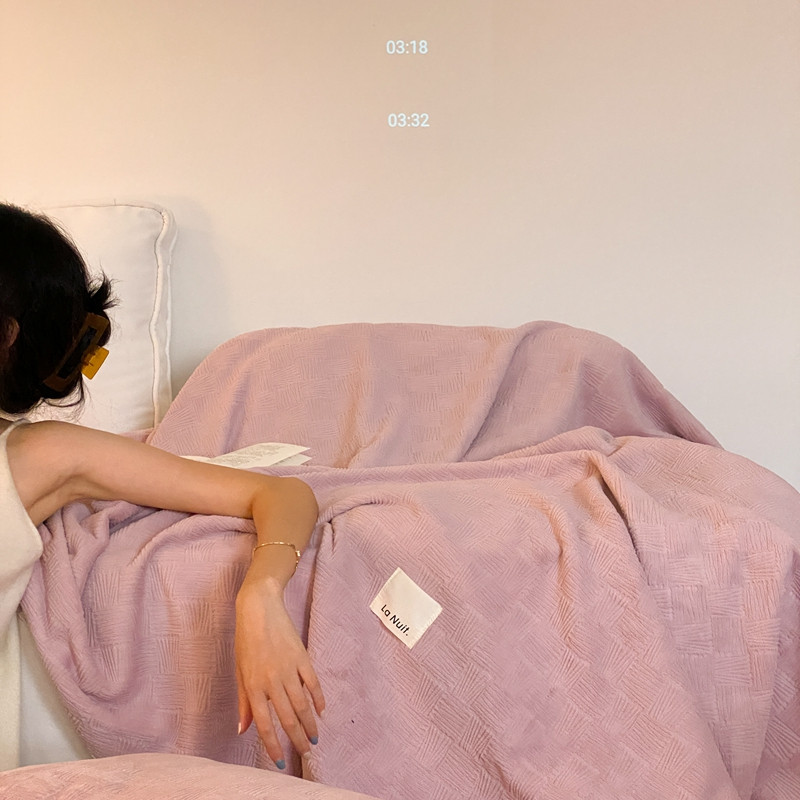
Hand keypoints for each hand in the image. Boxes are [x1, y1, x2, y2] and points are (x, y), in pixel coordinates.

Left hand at [234, 575, 324, 767]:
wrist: (259, 608)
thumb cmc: (246, 640)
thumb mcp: (240, 671)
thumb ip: (244, 702)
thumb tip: (242, 730)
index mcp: (253, 686)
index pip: (264, 724)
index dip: (272, 745)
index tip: (279, 762)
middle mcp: (272, 681)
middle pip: (287, 718)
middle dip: (297, 739)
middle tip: (305, 753)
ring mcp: (289, 668)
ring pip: (302, 704)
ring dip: (310, 724)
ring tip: (315, 739)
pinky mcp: (302, 656)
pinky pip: (313, 683)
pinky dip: (318, 699)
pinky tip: (322, 711)